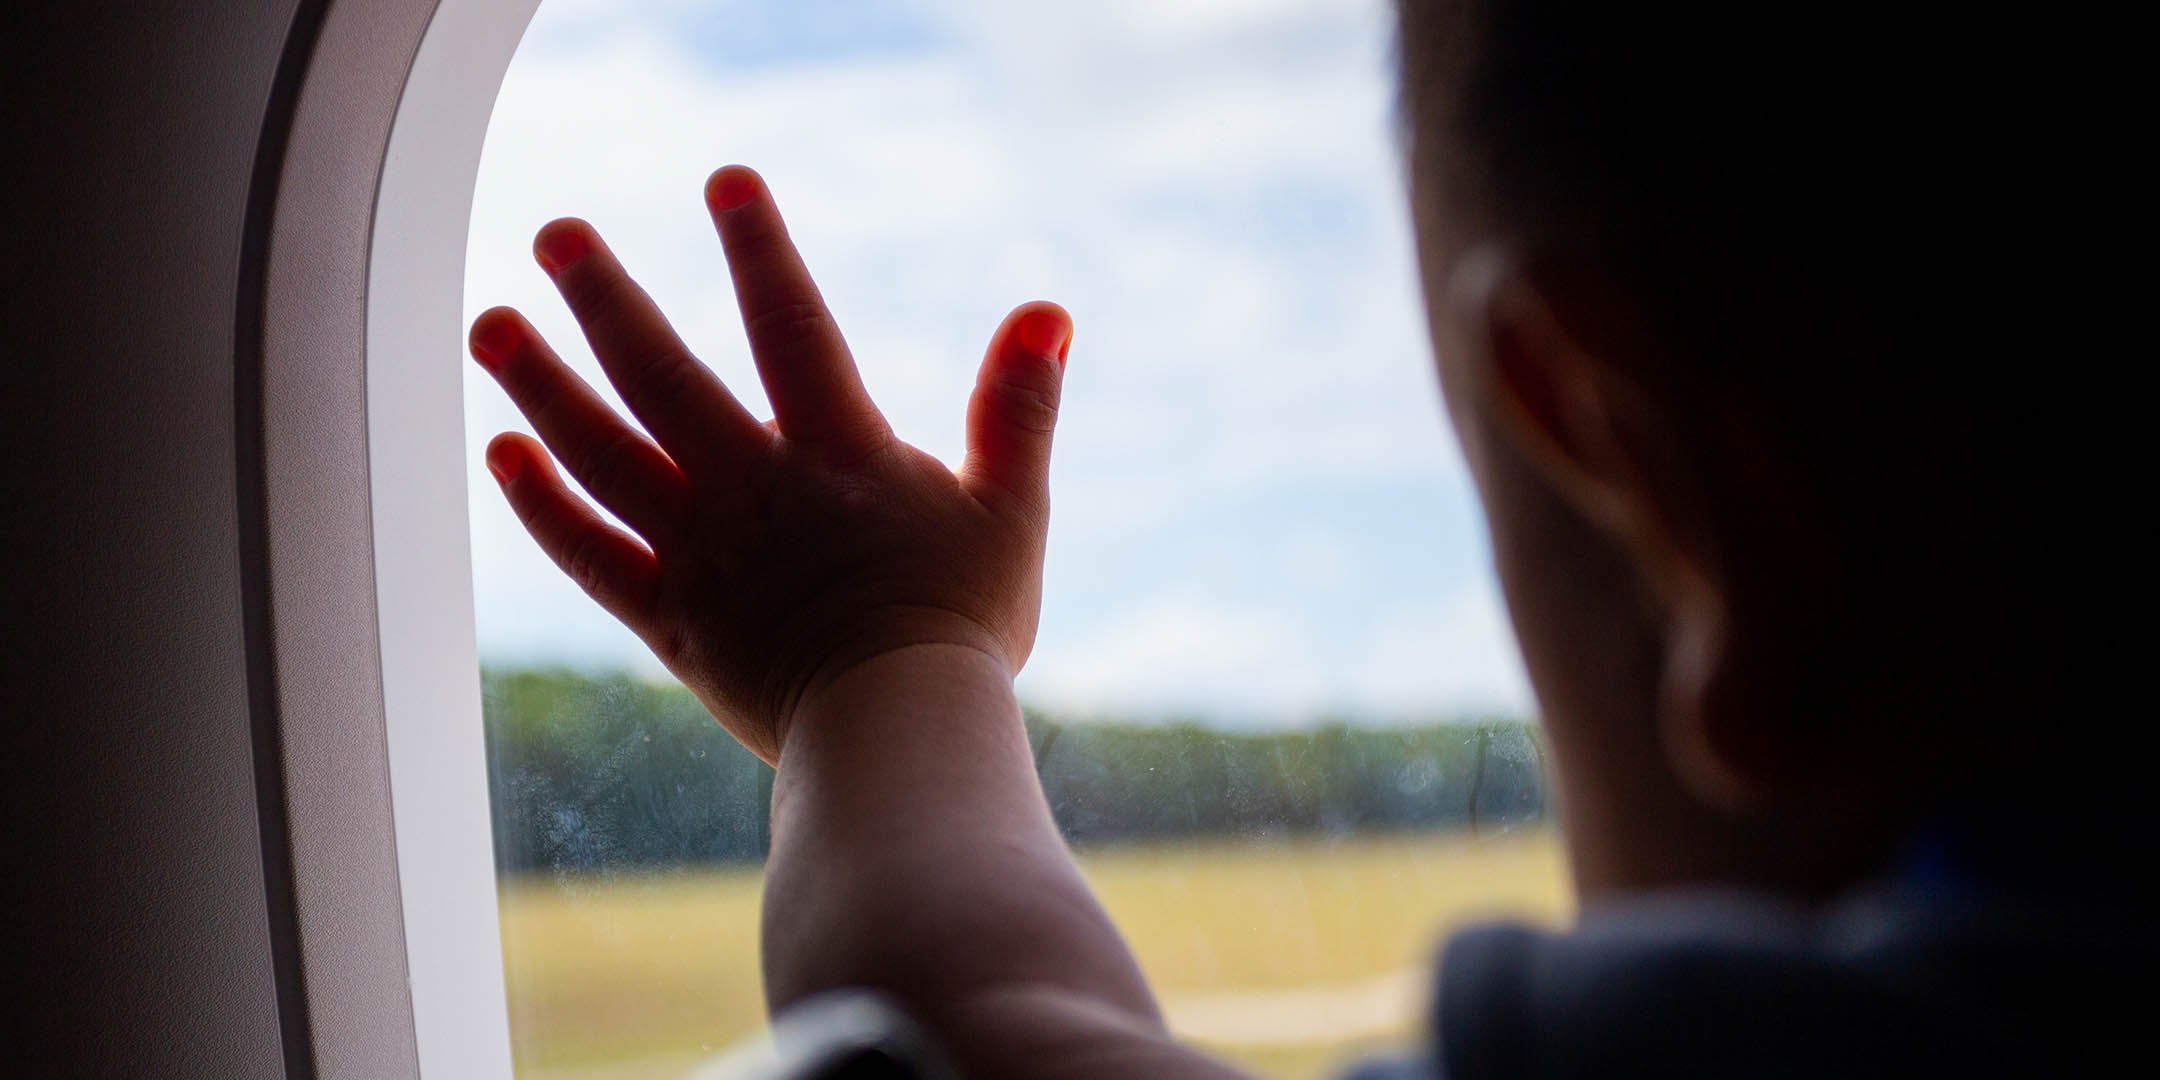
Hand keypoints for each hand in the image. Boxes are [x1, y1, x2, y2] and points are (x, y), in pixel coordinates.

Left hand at [470, 165, 1072, 762]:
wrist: (898, 736)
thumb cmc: (964, 625)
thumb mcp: (1012, 509)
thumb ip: (1018, 408)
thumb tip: (1048, 311)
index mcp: (836, 457)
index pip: (792, 330)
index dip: (761, 251)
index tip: (726, 181)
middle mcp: (752, 493)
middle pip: (663, 379)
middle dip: (607, 300)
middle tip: (555, 234)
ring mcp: (700, 556)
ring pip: (604, 456)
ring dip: (543, 386)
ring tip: (491, 324)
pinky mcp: (670, 623)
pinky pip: (591, 555)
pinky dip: (543, 506)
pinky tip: (505, 452)